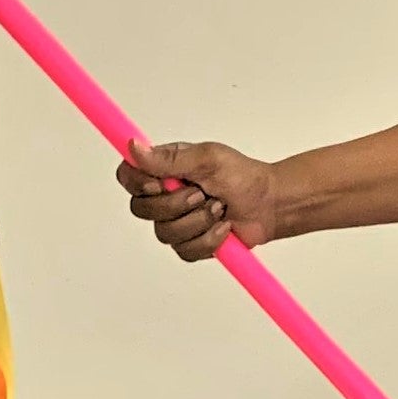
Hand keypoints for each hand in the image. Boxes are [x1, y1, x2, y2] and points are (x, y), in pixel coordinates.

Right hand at [116, 138, 279, 261]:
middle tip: (202, 194)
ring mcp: (175, 221)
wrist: (269, 205)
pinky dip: (208, 240)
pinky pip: (184, 250)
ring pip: (164, 233)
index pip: (128, 176)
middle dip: (176, 205)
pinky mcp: (188, 243)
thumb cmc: (243, 177)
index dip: (137, 184)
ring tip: (218, 209)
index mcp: (164, 169)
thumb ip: (168, 159)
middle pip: (141, 209)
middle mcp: (164, 195)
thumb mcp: (207, 159)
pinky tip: (222, 228)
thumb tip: (134, 147)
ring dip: (197, 222)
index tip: (159, 184)